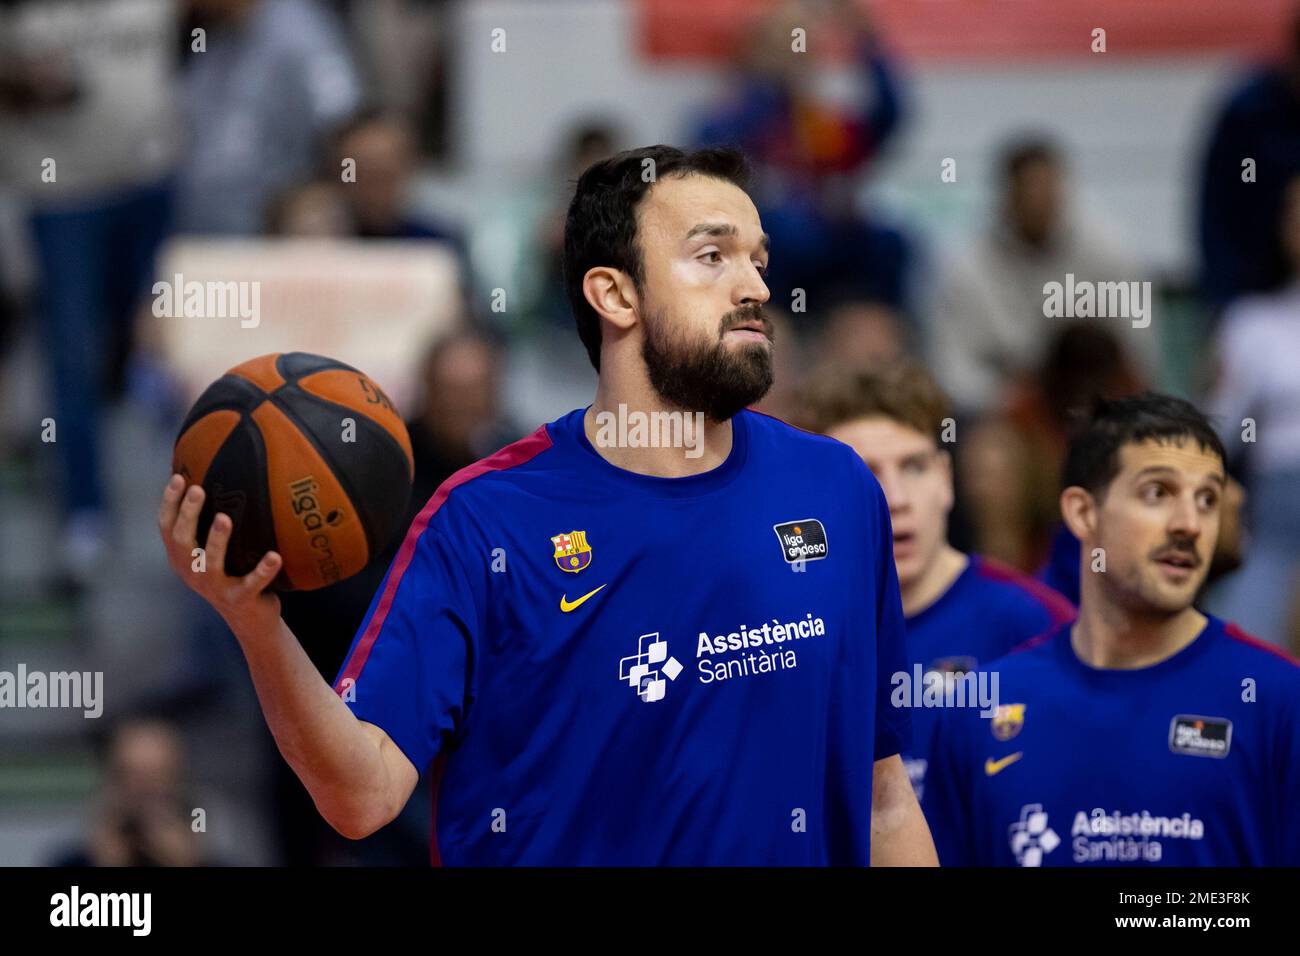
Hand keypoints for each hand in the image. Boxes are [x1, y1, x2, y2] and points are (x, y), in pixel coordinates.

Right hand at [158, 474, 282, 638]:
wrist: (251, 619)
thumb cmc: (233, 575)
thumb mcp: (215, 553)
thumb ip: (210, 527)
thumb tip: (221, 480)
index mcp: (183, 559)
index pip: (166, 528)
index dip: (169, 504)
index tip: (178, 477)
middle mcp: (193, 573)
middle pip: (182, 542)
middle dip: (188, 515)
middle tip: (199, 490)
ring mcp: (215, 588)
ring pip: (209, 564)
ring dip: (216, 540)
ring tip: (225, 518)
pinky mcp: (240, 599)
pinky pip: (251, 583)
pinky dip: (263, 570)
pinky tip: (275, 556)